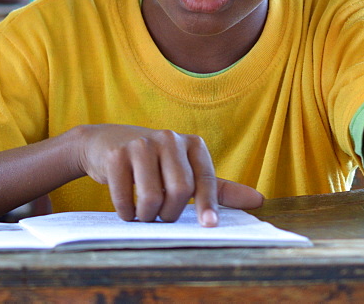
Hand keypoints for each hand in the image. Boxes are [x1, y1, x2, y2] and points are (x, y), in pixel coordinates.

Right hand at [73, 125, 262, 225]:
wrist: (104, 142)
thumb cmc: (153, 162)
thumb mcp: (185, 170)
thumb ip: (219, 188)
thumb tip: (259, 200)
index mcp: (190, 143)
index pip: (205, 179)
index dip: (208, 205)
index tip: (210, 226)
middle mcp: (168, 138)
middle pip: (180, 190)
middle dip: (171, 212)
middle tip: (163, 214)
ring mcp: (140, 144)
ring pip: (151, 196)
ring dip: (147, 215)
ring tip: (144, 213)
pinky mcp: (116, 154)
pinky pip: (125, 198)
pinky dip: (126, 212)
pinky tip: (126, 208)